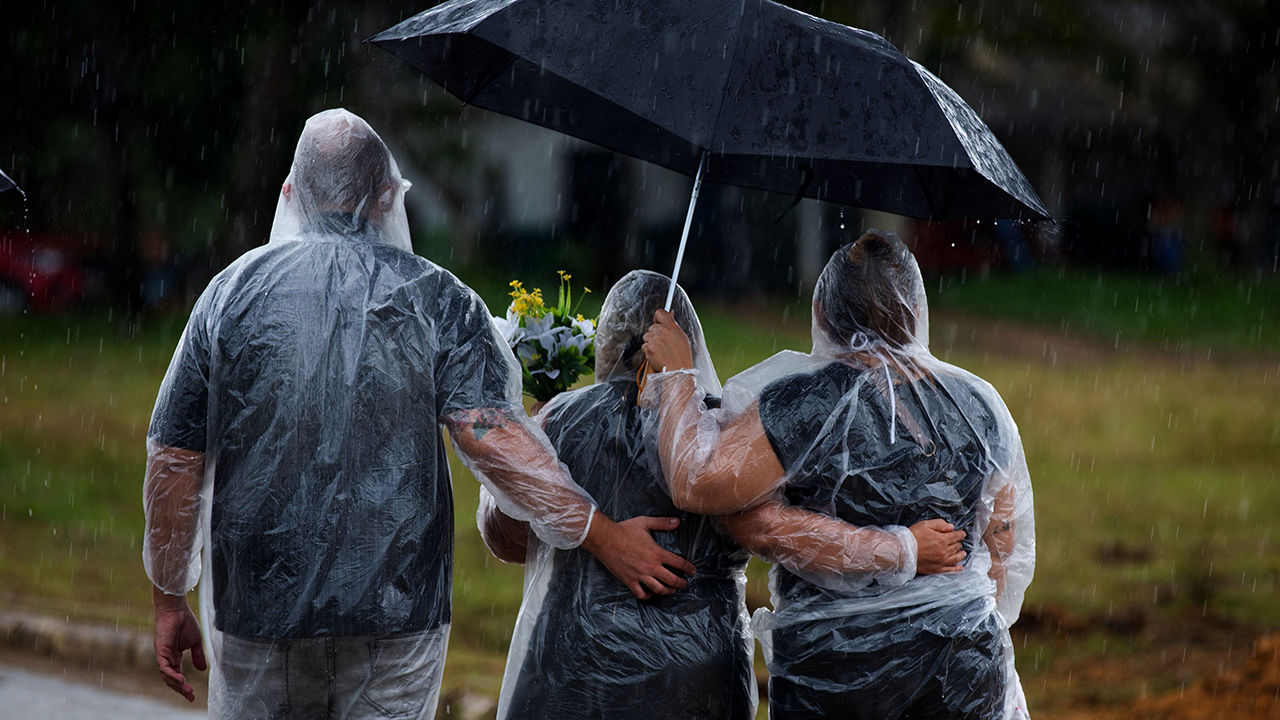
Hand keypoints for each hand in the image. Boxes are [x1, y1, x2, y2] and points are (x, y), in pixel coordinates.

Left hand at [152, 586, 206, 701]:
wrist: (177, 609)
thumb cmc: (185, 621)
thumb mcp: (195, 642)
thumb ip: (198, 656)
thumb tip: (202, 670)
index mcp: (174, 656)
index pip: (178, 674)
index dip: (184, 685)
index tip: (193, 695)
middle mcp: (166, 658)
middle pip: (171, 679)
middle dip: (181, 689)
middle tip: (190, 696)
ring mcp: (162, 655)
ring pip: (167, 676)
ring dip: (177, 684)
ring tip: (187, 690)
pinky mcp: (160, 651)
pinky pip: (164, 667)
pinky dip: (171, 675)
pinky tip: (181, 679)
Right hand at [582, 514, 695, 598]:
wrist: (605, 538)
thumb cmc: (624, 530)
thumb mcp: (645, 523)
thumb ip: (662, 523)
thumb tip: (678, 522)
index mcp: (656, 553)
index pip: (678, 563)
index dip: (688, 568)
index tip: (692, 571)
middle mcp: (650, 566)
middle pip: (672, 580)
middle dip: (681, 583)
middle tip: (685, 583)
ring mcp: (640, 575)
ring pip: (659, 589)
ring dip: (668, 591)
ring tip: (672, 590)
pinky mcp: (629, 580)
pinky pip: (641, 594)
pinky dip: (648, 596)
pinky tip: (651, 593)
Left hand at [642, 309, 692, 372]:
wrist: (678, 370)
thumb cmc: (682, 356)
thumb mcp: (682, 336)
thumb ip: (673, 324)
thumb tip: (670, 313)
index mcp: (671, 326)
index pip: (660, 313)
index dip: (658, 318)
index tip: (658, 322)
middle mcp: (662, 331)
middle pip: (652, 327)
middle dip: (655, 334)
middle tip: (663, 343)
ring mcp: (654, 339)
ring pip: (647, 337)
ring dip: (651, 342)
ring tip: (661, 350)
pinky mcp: (648, 348)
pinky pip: (644, 346)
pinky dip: (648, 351)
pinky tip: (657, 355)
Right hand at [910, 519, 965, 573]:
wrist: (902, 552)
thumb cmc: (912, 537)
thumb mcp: (925, 524)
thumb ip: (940, 524)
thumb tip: (951, 527)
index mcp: (942, 539)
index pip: (956, 536)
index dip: (960, 534)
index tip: (962, 533)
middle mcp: (944, 552)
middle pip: (956, 547)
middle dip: (959, 543)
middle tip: (959, 542)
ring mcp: (941, 562)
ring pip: (955, 558)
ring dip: (960, 555)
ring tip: (963, 553)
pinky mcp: (936, 569)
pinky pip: (949, 570)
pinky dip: (956, 568)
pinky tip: (960, 567)